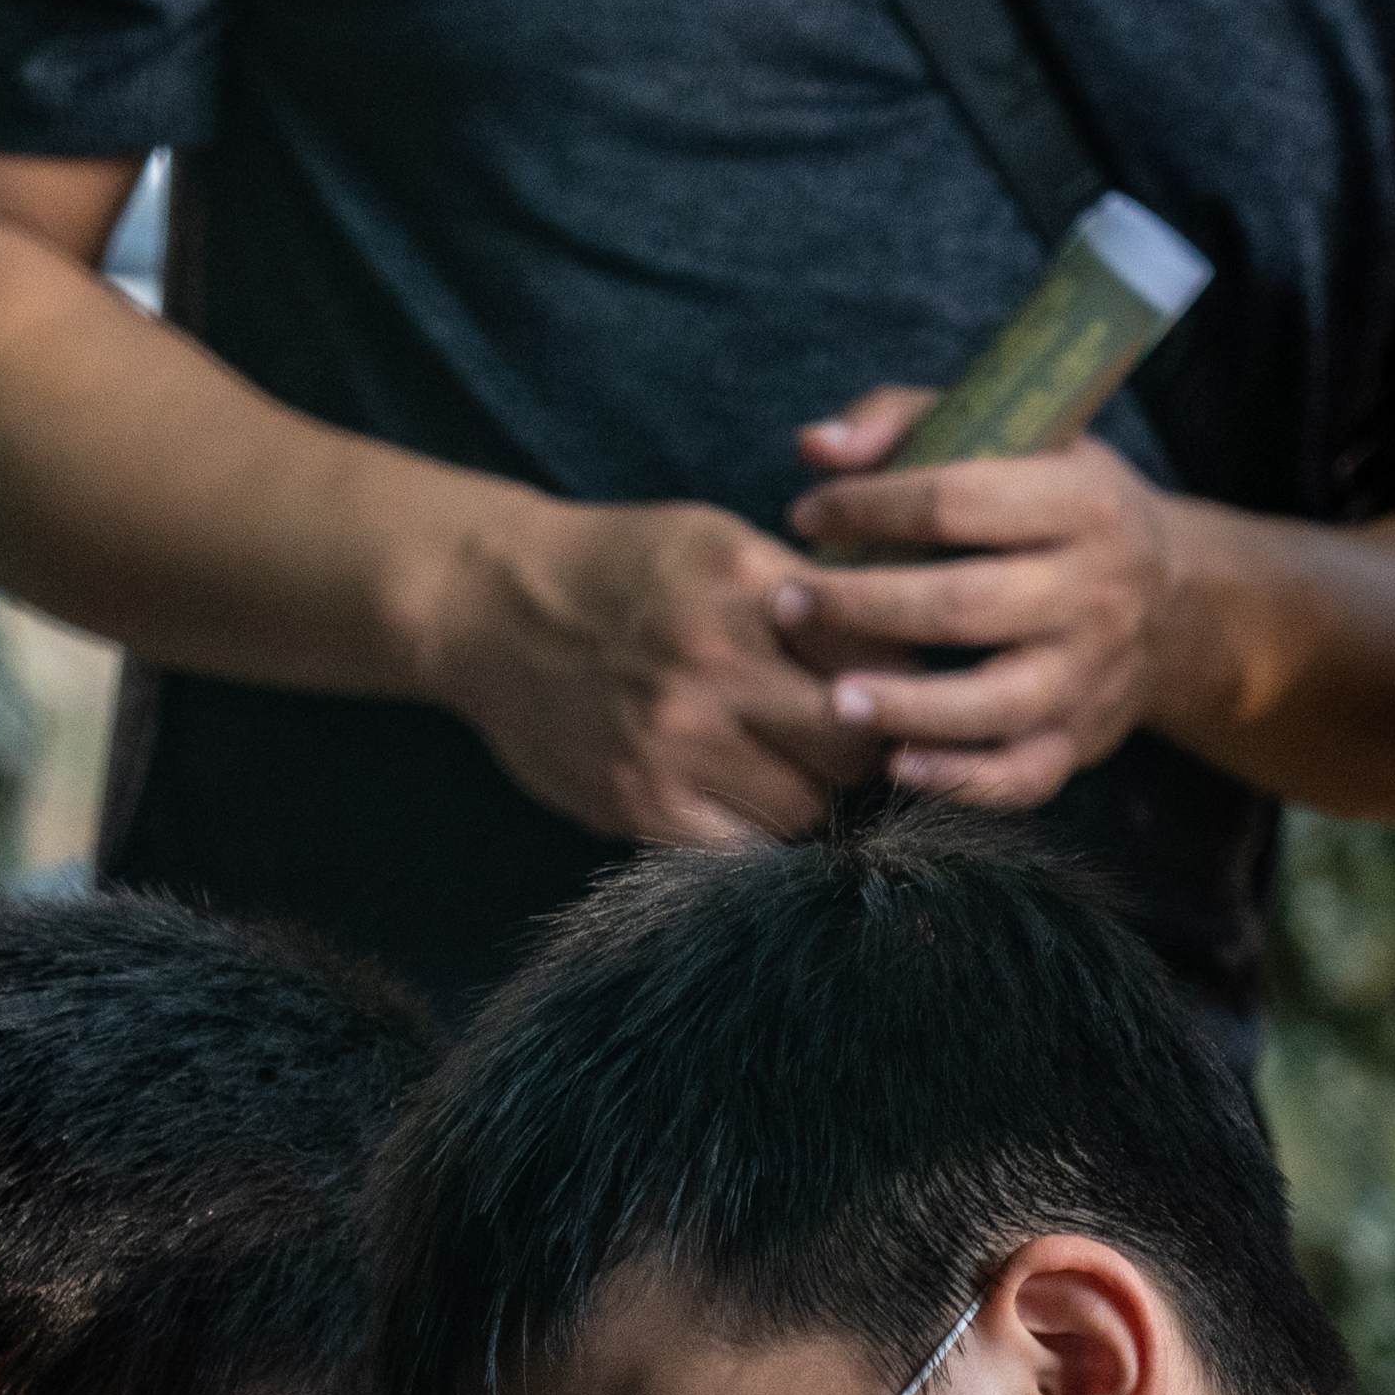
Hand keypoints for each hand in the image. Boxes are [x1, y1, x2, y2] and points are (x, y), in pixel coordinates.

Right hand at [427, 496, 879, 846]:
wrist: (488, 607)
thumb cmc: (619, 570)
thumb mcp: (718, 544)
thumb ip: (809, 595)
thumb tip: (907, 655)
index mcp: (746, 586)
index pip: (878, 659)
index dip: (903, 685)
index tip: (899, 694)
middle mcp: (714, 663)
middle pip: (854, 744)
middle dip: (868, 751)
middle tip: (854, 745)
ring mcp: (672, 740)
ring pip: (805, 807)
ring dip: (813, 799)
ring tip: (794, 773)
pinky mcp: (635, 801)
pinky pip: (738, 850)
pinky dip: (757, 836)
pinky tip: (746, 804)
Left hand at [776, 389, 1181, 809]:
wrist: (1176, 599)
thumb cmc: (1060, 507)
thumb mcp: (1017, 439)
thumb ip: (910, 423)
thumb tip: (815, 448)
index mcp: (1081, 501)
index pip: (958, 501)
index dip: (870, 508)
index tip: (806, 516)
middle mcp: (1096, 590)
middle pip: (964, 605)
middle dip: (862, 606)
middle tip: (785, 605)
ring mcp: (1091, 674)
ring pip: (991, 703)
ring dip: (903, 706)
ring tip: (829, 700)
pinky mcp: (1083, 740)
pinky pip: (1019, 777)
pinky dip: (957, 781)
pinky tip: (894, 763)